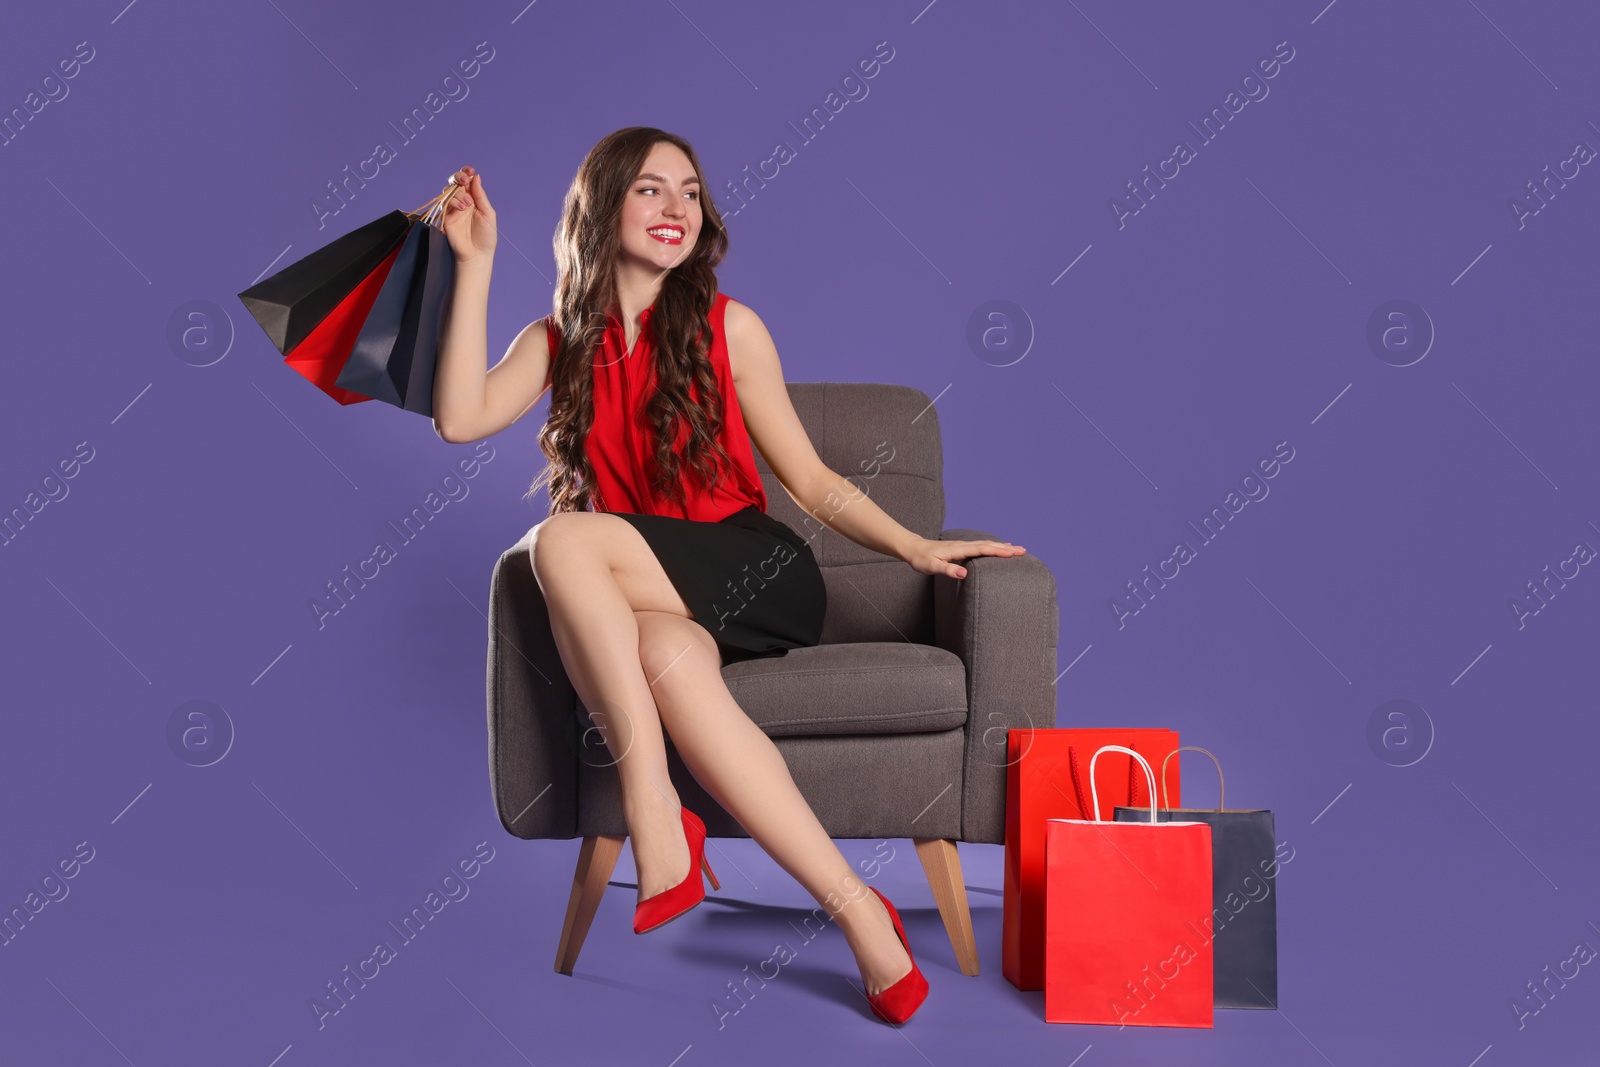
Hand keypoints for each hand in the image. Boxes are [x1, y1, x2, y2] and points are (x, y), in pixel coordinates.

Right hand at [440, 165, 496, 264]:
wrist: (476, 253)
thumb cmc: (486, 236)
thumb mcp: (488, 213)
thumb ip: (481, 196)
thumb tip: (476, 177)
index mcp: (475, 199)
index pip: (468, 181)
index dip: (467, 173)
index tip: (470, 171)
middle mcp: (463, 201)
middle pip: (456, 182)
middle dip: (459, 177)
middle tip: (464, 181)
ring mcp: (454, 208)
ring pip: (449, 190)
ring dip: (458, 193)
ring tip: (467, 205)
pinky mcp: (446, 215)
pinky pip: (445, 202)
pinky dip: (453, 201)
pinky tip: (462, 208)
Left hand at [904, 536, 1025, 578]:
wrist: (913, 548)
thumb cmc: (921, 559)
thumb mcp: (932, 567)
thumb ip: (948, 570)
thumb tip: (964, 573)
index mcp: (958, 550)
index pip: (982, 549)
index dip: (998, 551)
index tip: (1013, 554)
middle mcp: (963, 545)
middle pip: (988, 545)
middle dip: (1006, 548)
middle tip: (1023, 551)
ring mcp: (963, 545)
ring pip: (987, 544)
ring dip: (1003, 546)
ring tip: (1018, 549)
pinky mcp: (962, 548)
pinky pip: (982, 546)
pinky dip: (994, 546)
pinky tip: (1000, 547)